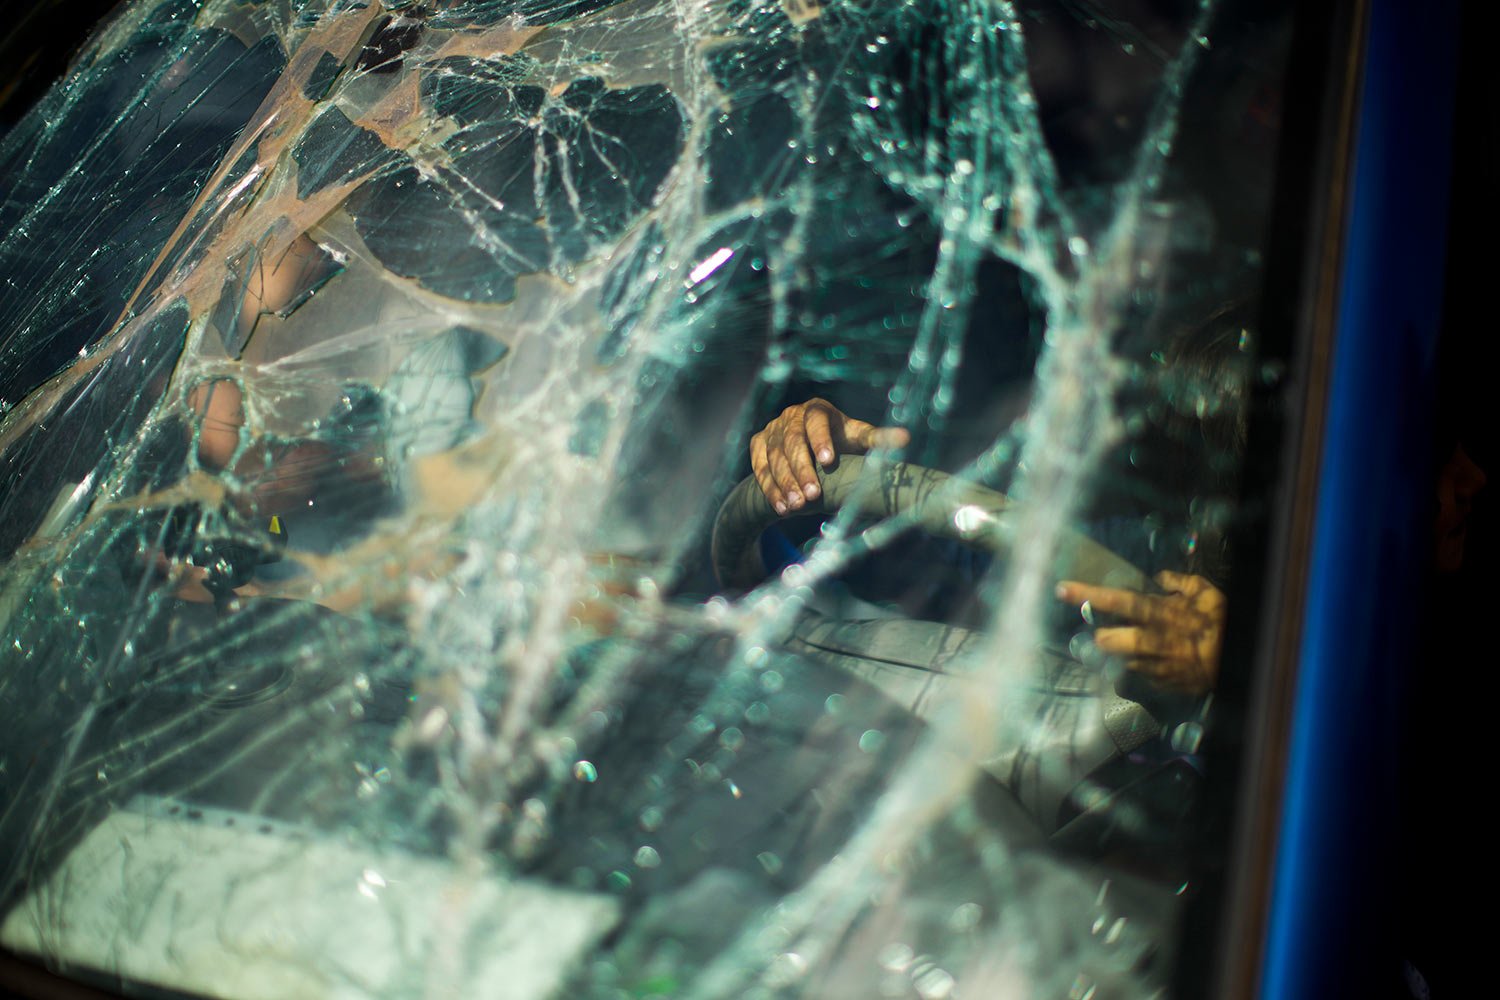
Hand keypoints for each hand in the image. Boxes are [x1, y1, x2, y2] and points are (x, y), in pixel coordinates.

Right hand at [749, 398, 908, 513]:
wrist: (808, 444)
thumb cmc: (839, 441)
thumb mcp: (857, 438)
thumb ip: (877, 439)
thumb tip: (906, 438)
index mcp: (816, 409)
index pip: (815, 422)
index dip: (820, 440)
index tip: (828, 461)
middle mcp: (791, 416)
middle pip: (792, 442)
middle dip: (801, 470)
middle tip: (812, 495)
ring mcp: (772, 430)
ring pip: (774, 457)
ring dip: (784, 483)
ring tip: (796, 506)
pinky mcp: (758, 445)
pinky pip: (759, 468)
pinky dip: (769, 488)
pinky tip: (781, 507)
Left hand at [1055, 571, 1225, 695]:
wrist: (1242, 664)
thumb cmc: (1223, 624)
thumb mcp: (1208, 595)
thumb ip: (1182, 583)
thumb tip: (1161, 577)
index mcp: (1161, 614)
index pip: (1118, 601)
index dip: (1089, 594)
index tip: (1062, 589)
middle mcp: (1152, 641)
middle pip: (1109, 641)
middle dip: (1101, 637)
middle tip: (1100, 631)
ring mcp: (1155, 665)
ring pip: (1123, 661)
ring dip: (1124, 654)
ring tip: (1142, 647)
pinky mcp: (1162, 683)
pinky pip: (1143, 674)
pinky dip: (1146, 666)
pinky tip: (1159, 660)